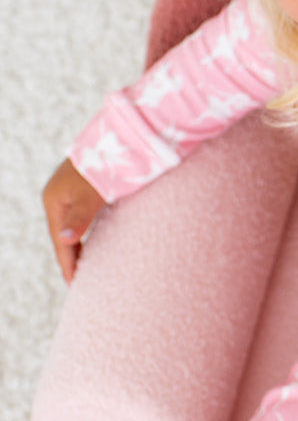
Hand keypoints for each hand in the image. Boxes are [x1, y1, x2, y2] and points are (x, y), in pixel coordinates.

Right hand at [42, 158, 106, 283]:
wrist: (119, 135)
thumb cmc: (106, 164)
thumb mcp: (93, 193)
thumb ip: (80, 217)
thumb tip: (65, 240)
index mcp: (54, 200)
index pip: (60, 241)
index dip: (68, 263)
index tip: (75, 285)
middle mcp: (58, 196)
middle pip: (64, 234)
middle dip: (71, 257)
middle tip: (81, 281)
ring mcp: (70, 190)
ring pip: (73, 225)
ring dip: (79, 244)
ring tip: (87, 266)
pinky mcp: (85, 186)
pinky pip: (83, 215)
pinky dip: (87, 230)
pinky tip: (96, 239)